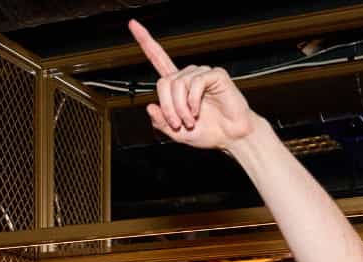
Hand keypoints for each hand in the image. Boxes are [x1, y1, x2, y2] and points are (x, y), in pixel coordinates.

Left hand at [129, 20, 256, 150]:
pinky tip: (197, 111)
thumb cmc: (207, 132)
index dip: (146, 41)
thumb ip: (161, 122)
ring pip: (178, 84)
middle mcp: (187, 77)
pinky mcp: (214, 75)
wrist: (229, 136)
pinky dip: (193, 101)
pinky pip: (195, 83)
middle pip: (163, 82)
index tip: (132, 24)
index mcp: (177, 88)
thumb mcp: (176, 133)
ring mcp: (201, 74)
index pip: (158, 59)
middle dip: (167, 107)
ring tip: (189, 121)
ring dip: (180, 108)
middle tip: (177, 123)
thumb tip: (150, 107)